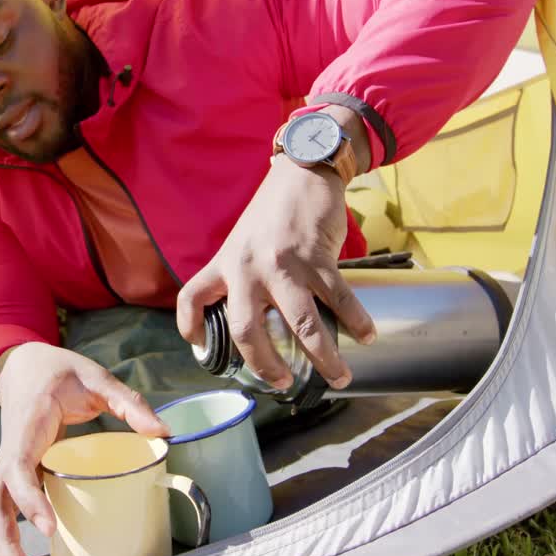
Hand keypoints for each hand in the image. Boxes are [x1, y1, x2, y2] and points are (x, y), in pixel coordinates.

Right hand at [0, 342, 167, 555]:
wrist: (25, 366)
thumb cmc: (60, 373)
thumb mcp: (95, 377)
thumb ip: (127, 401)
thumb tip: (162, 432)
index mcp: (26, 427)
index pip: (17, 467)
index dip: (29, 499)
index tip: (49, 527)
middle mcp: (8, 452)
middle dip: (4, 546)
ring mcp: (5, 467)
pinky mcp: (9, 480)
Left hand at [176, 153, 376, 391]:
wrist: (301, 173)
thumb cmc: (273, 213)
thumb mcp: (241, 242)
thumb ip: (240, 276)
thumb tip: (257, 321)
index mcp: (225, 264)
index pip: (191, 298)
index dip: (190, 328)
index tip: (202, 349)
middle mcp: (248, 268)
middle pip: (247, 330)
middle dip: (267, 365)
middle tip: (284, 382)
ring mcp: (283, 264)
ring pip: (302, 324)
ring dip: (324, 358)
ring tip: (338, 378)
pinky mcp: (317, 257)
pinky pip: (339, 299)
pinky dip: (356, 322)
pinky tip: (365, 336)